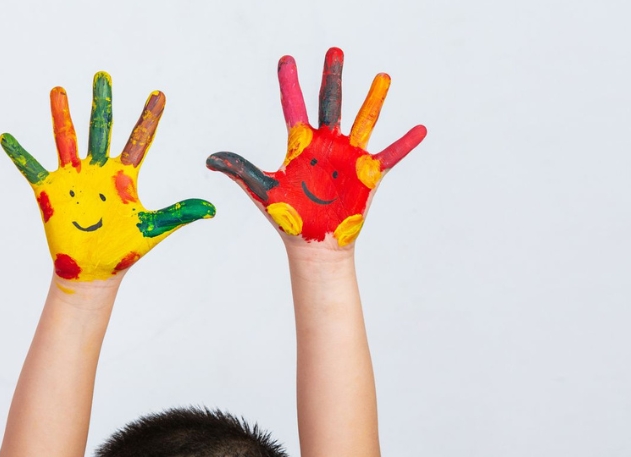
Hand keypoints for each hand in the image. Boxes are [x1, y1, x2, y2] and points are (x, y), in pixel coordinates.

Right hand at [0, 72, 214, 281]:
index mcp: (124, 176)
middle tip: (103, 75)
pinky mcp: (50, 192)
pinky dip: (20, 154)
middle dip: (103, 102)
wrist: (94, 272)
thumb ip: (180, 213)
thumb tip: (212, 209)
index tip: (159, 94)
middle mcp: (98, 170)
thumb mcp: (153, 228)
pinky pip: (32, 168)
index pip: (140, 140)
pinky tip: (6, 137)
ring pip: (67, 139)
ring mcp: (73, 179)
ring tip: (59, 90)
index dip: (149, 118)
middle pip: (101, 128)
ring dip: (62, 115)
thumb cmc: (124, 250)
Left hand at [207, 47, 426, 248]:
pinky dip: (405, 143)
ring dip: (373, 99)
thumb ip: (240, 170)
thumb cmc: (289, 218)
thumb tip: (210, 158)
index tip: (286, 60)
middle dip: (332, 77)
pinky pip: (390, 155)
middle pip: (331, 103)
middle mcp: (326, 144)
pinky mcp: (368, 175)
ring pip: (364, 120)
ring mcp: (349, 157)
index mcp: (301, 145)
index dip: (289, 83)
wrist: (314, 245)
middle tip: (334, 51)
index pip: (293, 106)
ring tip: (382, 76)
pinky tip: (419, 129)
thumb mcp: (263, 190)